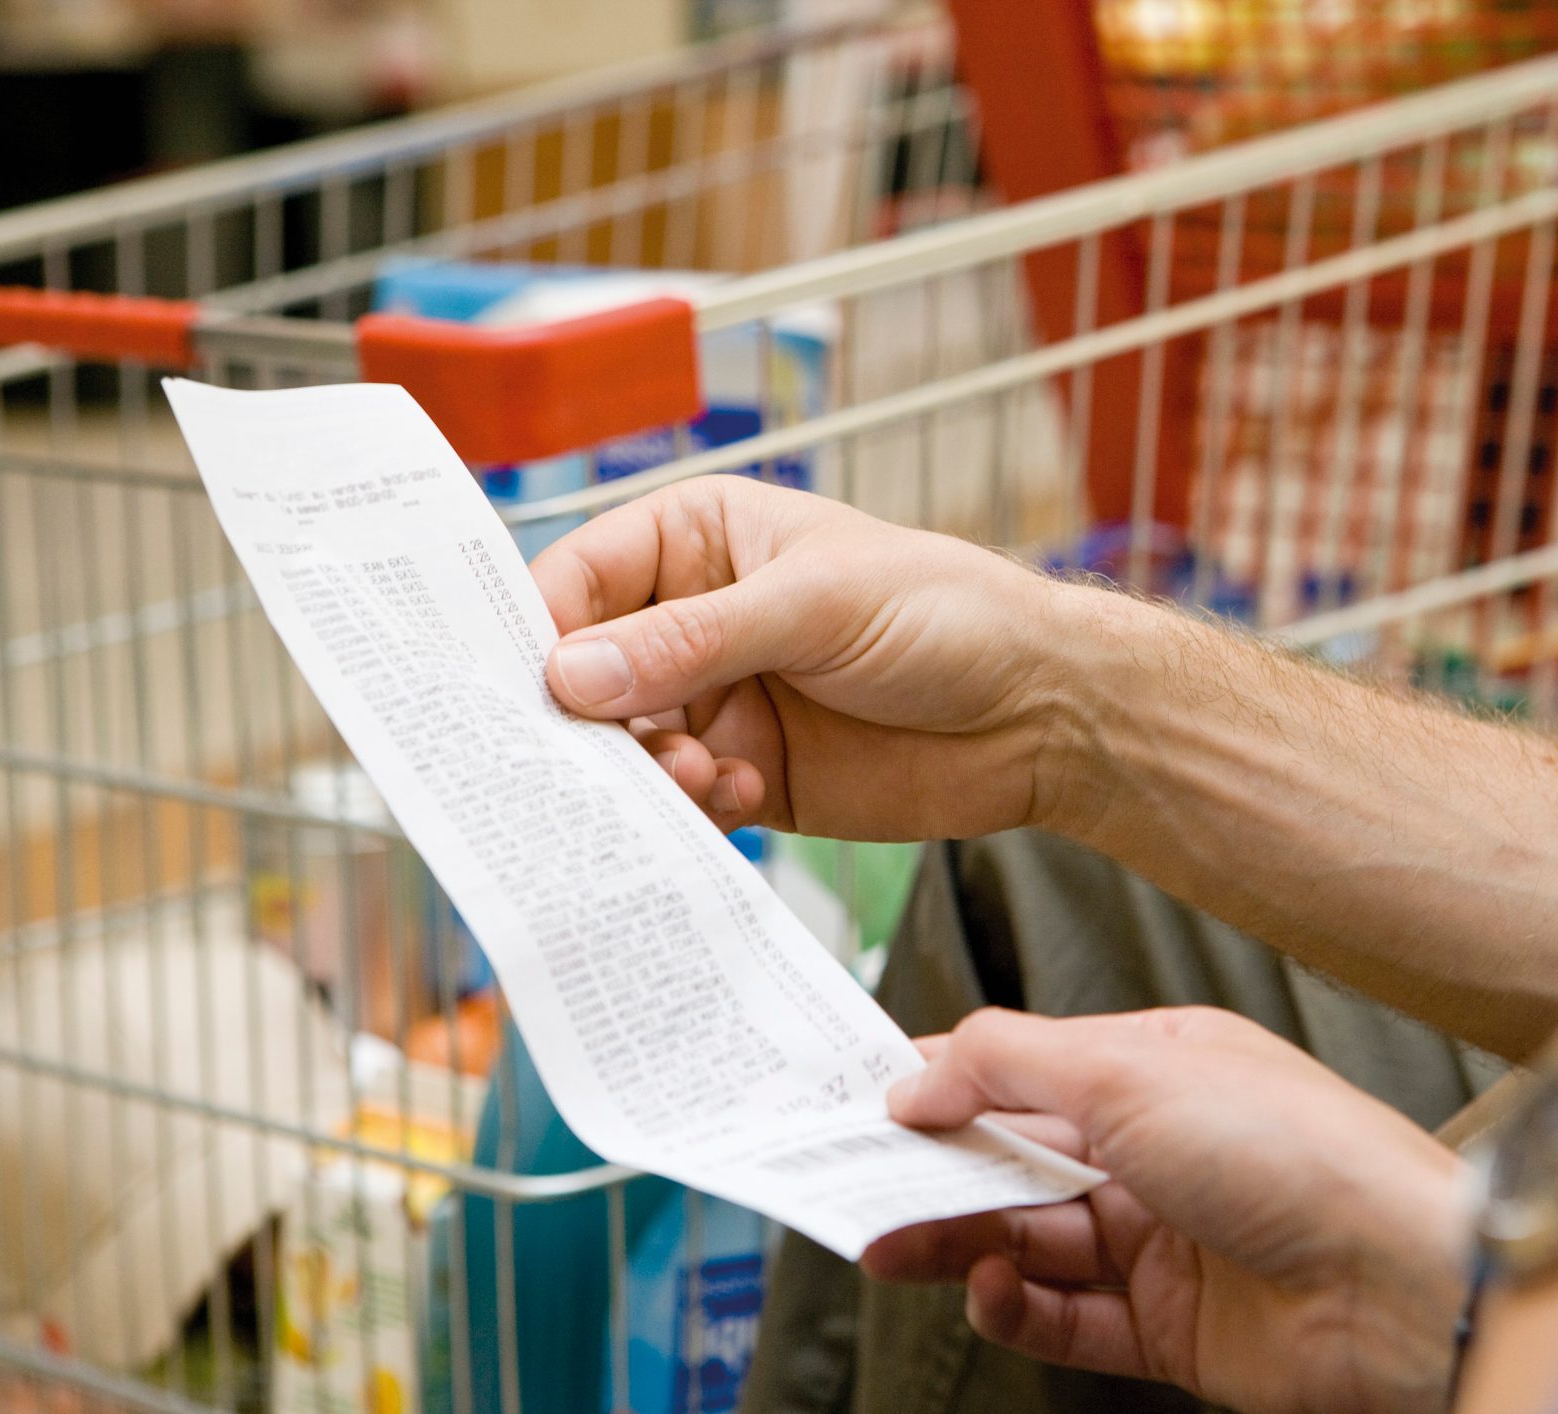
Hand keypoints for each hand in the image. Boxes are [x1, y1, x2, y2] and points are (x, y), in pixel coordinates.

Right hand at [531, 477, 1099, 839]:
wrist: (1043, 712)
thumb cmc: (946, 614)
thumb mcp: (812, 606)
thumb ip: (691, 641)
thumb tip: (570, 675)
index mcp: (700, 541)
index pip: (581, 578)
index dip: (538, 630)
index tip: (514, 687)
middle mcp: (696, 621)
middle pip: (588, 675)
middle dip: (582, 720)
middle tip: (582, 758)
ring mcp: (720, 702)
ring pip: (628, 748)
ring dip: (644, 772)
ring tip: (695, 776)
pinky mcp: (751, 775)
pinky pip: (683, 802)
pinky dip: (693, 811)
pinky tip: (743, 798)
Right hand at [867, 1007, 1469, 1413]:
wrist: (1398, 1282)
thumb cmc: (1296, 1153)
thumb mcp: (1129, 1071)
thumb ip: (1007, 1065)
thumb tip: (917, 1075)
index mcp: (1155, 1066)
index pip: (1022, 1067)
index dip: (942, 1082)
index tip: (862, 1100)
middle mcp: (1156, 1149)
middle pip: (1014, 1158)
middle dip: (933, 1170)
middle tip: (855, 1182)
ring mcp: (1163, 1240)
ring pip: (1028, 1238)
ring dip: (956, 1241)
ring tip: (892, 1244)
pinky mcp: (1169, 1326)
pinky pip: (1066, 1318)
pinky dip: (1017, 1308)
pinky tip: (995, 1290)